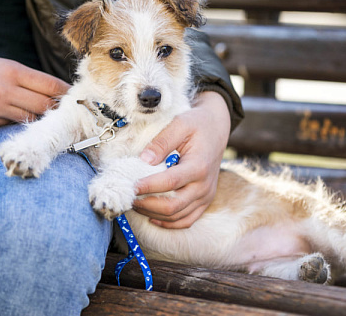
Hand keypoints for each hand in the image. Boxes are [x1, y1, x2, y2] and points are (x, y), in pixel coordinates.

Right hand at [0, 43, 69, 127]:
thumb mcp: (2, 65)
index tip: (78, 98)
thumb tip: (55, 92)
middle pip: (45, 106)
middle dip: (58, 111)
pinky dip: (17, 123)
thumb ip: (27, 79)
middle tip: (68, 114)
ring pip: (30, 119)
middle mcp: (5, 88)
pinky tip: (18, 121)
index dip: (67, 93)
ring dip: (40, 120)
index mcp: (13, 70)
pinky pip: (10, 125)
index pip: (50, 84)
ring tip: (48, 121)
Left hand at [134, 91, 230, 228]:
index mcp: (199, 166)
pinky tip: (152, 216)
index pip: (170, 183)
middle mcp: (204, 186)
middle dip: (147, 205)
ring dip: (153, 214)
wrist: (217, 129)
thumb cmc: (197, 124)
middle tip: (128, 198)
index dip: (148, 187)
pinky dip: (168, 223)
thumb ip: (162, 141)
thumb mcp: (180, 124)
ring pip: (177, 217)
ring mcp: (206, 196)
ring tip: (136, 204)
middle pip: (173, 206)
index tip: (130, 186)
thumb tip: (143, 160)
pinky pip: (186, 220)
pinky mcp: (204, 201)